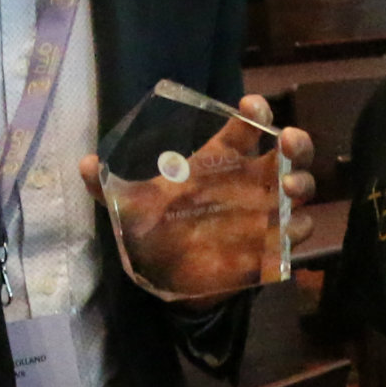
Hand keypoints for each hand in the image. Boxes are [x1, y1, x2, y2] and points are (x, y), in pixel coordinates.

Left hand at [79, 96, 314, 300]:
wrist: (170, 280)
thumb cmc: (159, 231)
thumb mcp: (132, 207)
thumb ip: (108, 187)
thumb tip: (83, 164)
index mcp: (221, 161)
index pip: (247, 126)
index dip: (256, 111)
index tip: (250, 106)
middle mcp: (251, 181)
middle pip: (290, 150)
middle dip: (297, 141)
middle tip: (287, 142)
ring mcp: (267, 212)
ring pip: (303, 188)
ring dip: (302, 183)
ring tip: (286, 189)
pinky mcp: (273, 246)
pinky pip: (297, 233)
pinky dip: (296, 230)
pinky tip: (285, 231)